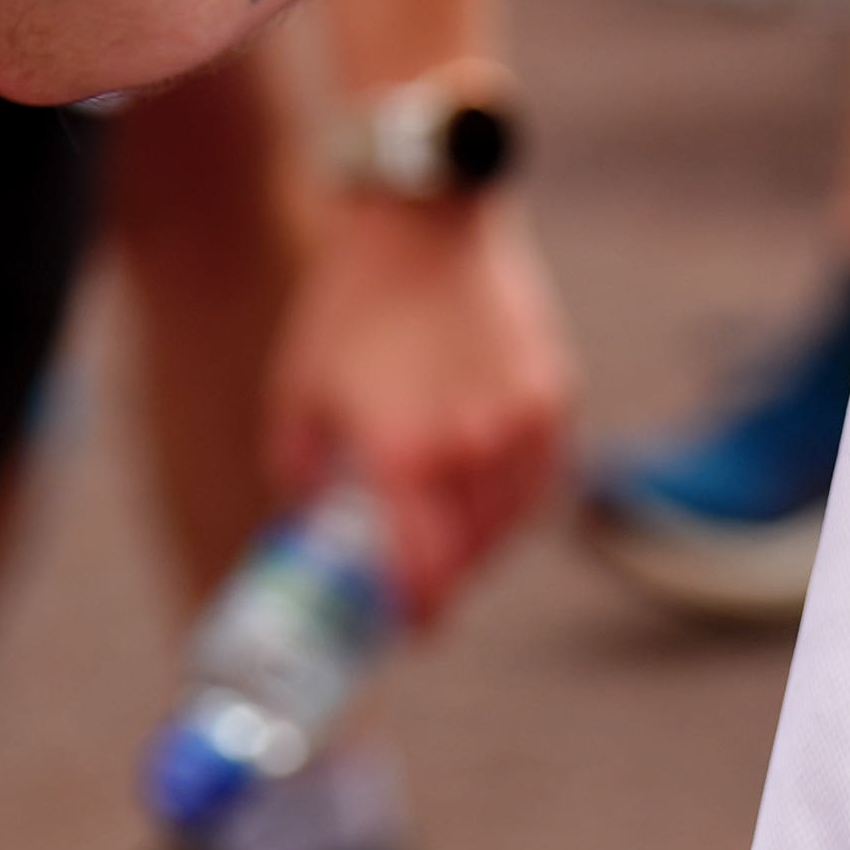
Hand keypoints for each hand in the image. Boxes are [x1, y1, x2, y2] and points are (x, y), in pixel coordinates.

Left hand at [268, 190, 576, 621]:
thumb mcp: (297, 393)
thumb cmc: (350, 305)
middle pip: (472, 554)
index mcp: (404, 456)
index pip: (424, 572)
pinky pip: (544, 470)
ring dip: (486, 543)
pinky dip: (521, 496)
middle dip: (448, 581)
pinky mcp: (552, 388)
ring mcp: (521, 418)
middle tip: (426, 591)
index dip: (417, 612)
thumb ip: (300, 470)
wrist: (424, 220)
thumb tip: (306, 518)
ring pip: (516, 517)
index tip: (408, 628)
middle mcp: (472, 447)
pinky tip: (494, 496)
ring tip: (458, 544)